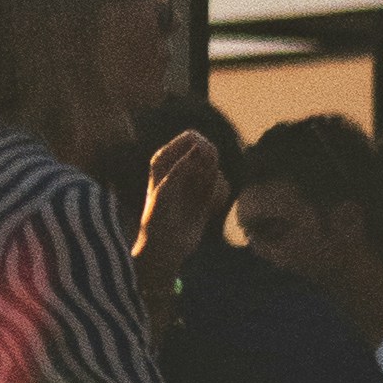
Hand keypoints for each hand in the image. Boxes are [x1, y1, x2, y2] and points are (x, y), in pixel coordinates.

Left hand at [133, 133, 224, 293]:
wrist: (165, 246)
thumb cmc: (158, 217)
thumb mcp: (166, 189)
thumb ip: (183, 166)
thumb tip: (201, 147)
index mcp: (164, 158)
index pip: (192, 137)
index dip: (203, 145)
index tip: (205, 160)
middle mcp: (180, 166)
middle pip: (210, 150)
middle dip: (211, 167)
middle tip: (202, 186)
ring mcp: (194, 180)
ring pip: (219, 170)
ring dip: (214, 186)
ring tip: (199, 202)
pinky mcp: (206, 195)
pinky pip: (225, 187)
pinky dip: (219, 198)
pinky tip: (206, 211)